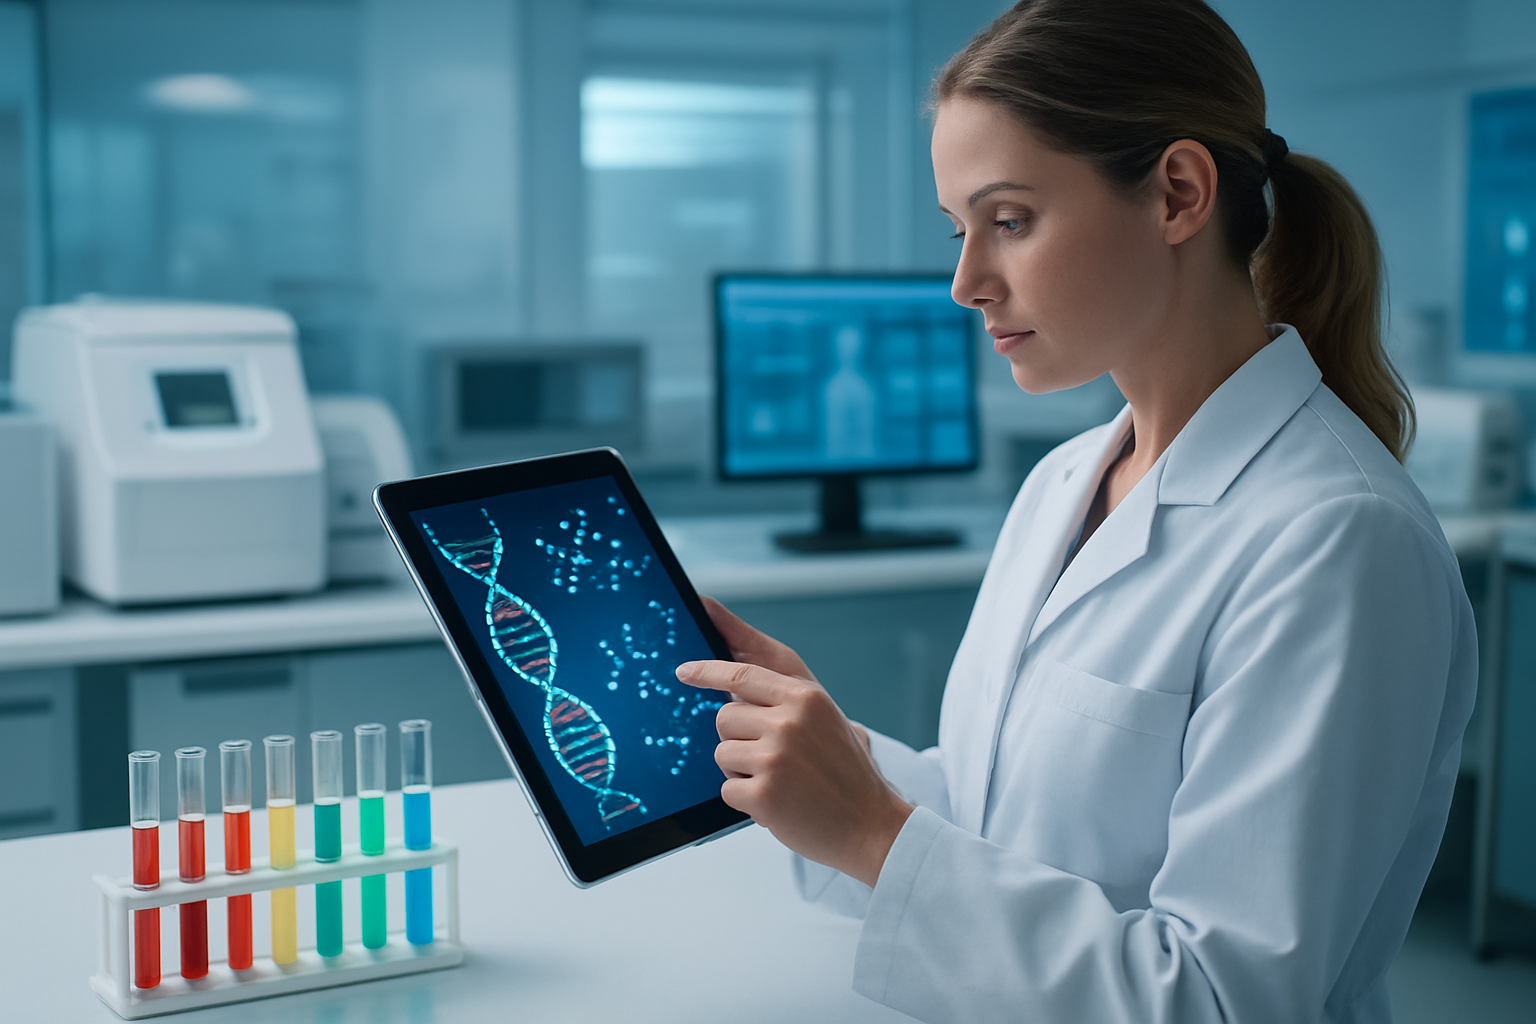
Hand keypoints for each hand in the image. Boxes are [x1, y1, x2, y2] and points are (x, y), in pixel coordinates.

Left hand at [679, 602, 912, 887]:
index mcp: (805, 698)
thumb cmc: (847, 774)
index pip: (741, 675)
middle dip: (737, 739)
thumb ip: (785, 700)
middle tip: (770, 759)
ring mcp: (775, 758)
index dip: (707, 671)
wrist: (873, 825)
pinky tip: (778, 803)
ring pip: (722, 754)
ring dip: (741, 772)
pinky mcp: (764, 794)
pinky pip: (727, 790)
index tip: (685, 671)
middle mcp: (789, 722)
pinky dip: (746, 800)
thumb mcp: (827, 720)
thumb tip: (734, 688)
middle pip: (723, 718)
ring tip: (780, 782)